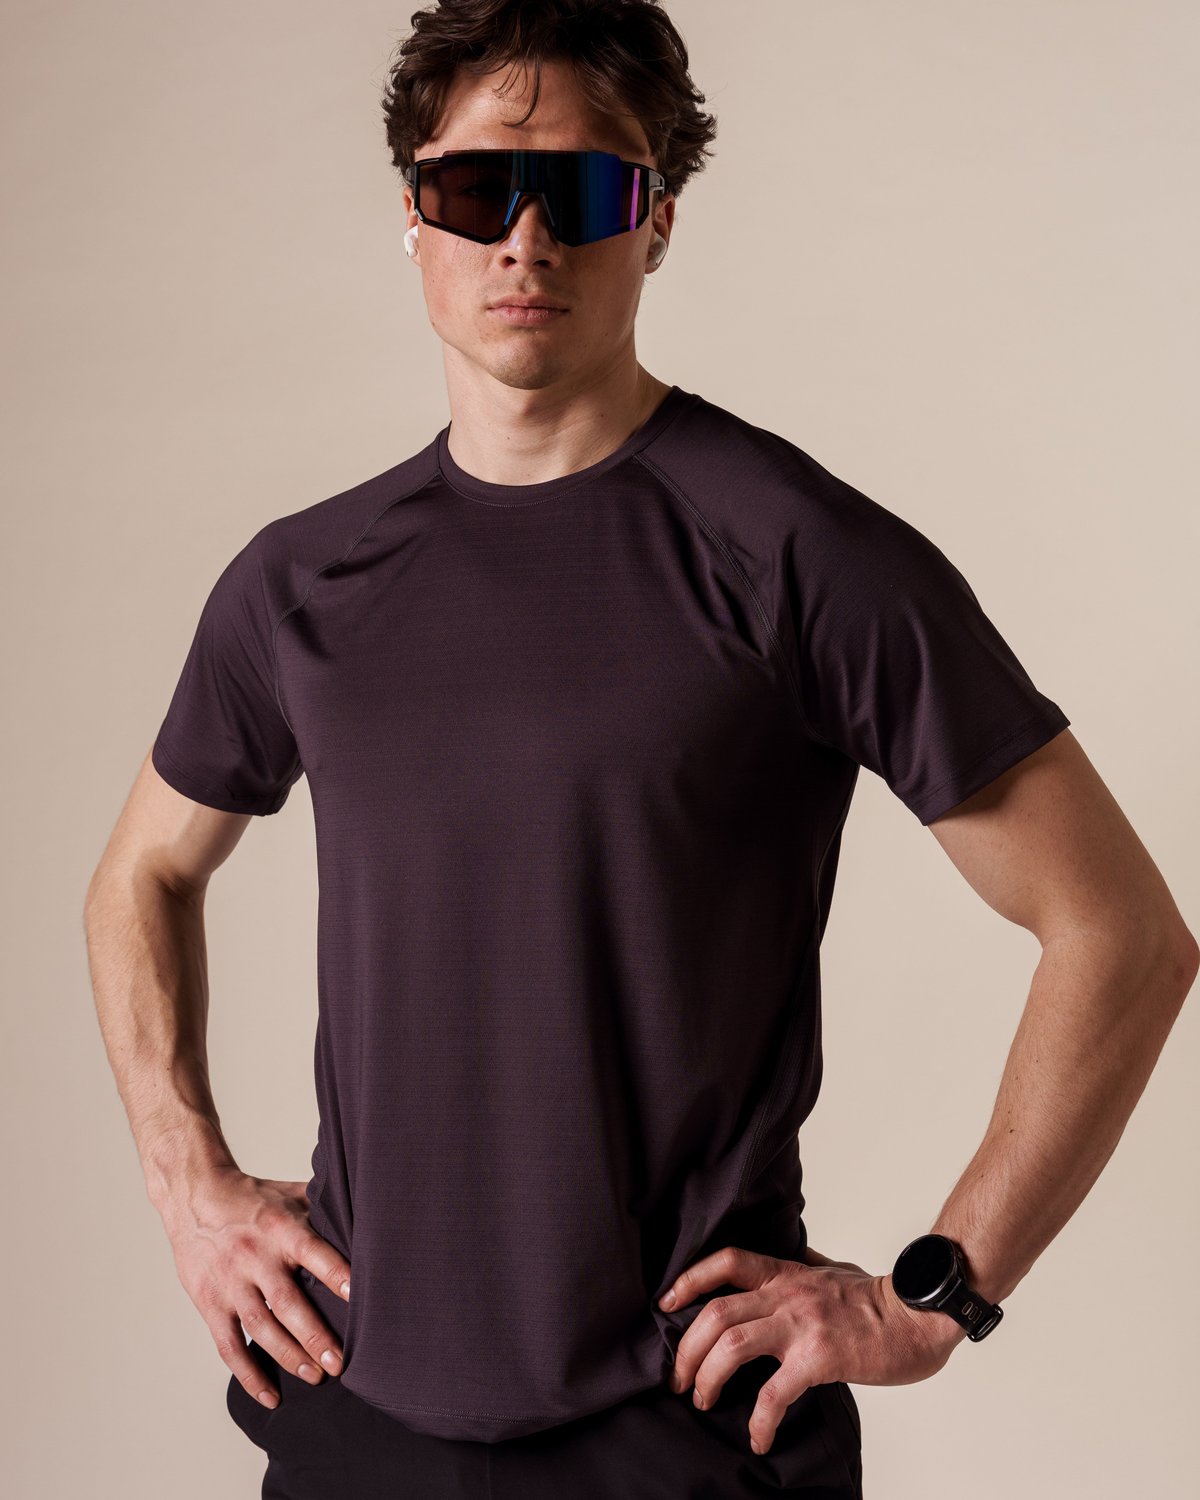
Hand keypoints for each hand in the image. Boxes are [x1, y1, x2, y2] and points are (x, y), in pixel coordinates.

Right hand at [160, 1166, 351, 1408]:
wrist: (195, 1196)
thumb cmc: (253, 1198)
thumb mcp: (291, 1196)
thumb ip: (324, 1210)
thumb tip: (368, 1217)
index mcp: (281, 1228)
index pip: (313, 1252)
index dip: (336, 1274)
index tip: (359, 1298)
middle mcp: (256, 1257)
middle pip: (287, 1302)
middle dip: (314, 1335)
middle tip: (339, 1363)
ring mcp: (231, 1283)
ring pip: (261, 1328)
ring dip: (288, 1357)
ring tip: (314, 1378)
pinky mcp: (210, 1303)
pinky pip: (229, 1345)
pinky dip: (248, 1374)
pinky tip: (270, 1395)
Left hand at [658, 1243, 964, 1455]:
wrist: (920, 1315)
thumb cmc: (879, 1298)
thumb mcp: (833, 1269)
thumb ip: (805, 1266)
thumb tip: (793, 1258)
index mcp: (786, 1273)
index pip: (727, 1261)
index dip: (690, 1279)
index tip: (667, 1303)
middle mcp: (787, 1294)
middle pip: (716, 1312)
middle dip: (686, 1348)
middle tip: (677, 1378)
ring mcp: (801, 1325)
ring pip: (731, 1344)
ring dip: (707, 1377)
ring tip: (702, 1401)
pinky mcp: (819, 1359)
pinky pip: (775, 1393)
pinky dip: (759, 1420)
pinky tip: (758, 1438)